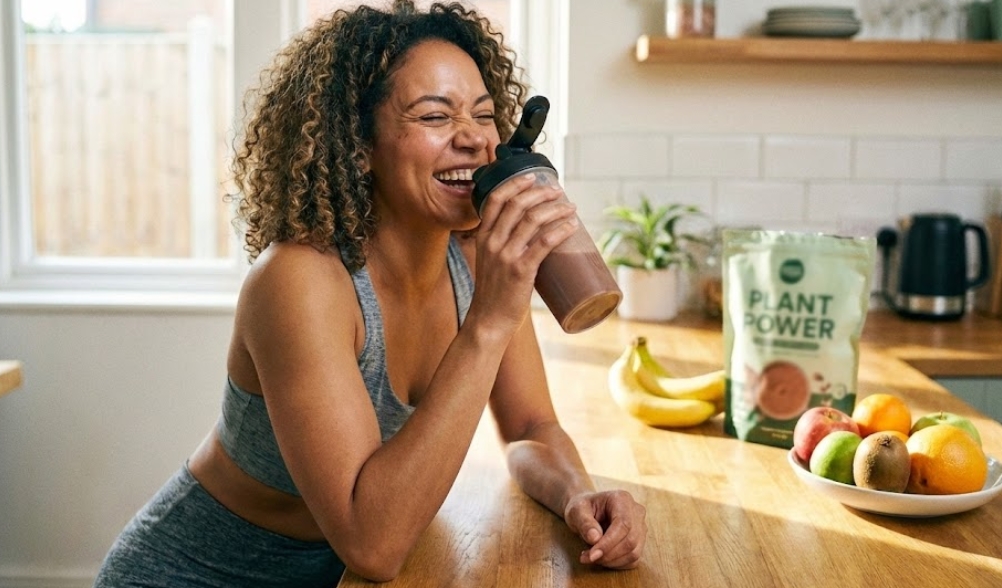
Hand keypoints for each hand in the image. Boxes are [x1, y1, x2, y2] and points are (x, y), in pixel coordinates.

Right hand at [468, 172, 577, 333]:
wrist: (488, 321)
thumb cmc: (493, 293)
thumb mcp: (490, 261)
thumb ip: (505, 245)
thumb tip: (534, 233)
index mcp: (483, 237)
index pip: (495, 199)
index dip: (515, 184)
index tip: (533, 177)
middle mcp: (492, 242)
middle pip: (517, 204)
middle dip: (541, 193)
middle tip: (558, 192)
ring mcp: (506, 256)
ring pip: (533, 220)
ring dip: (556, 208)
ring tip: (571, 207)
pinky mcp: (521, 271)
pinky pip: (545, 243)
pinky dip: (561, 229)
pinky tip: (572, 225)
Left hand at [564, 489, 646, 569]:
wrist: (587, 510)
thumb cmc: (582, 509)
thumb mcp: (576, 511)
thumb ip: (584, 523)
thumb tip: (595, 539)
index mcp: (622, 499)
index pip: (623, 524)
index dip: (609, 543)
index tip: (592, 555)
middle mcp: (636, 512)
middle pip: (631, 540)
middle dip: (608, 554)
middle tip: (587, 558)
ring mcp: (640, 527)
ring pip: (634, 552)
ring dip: (611, 561)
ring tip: (592, 557)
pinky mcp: (639, 541)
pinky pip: (633, 559)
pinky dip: (617, 564)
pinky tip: (602, 559)